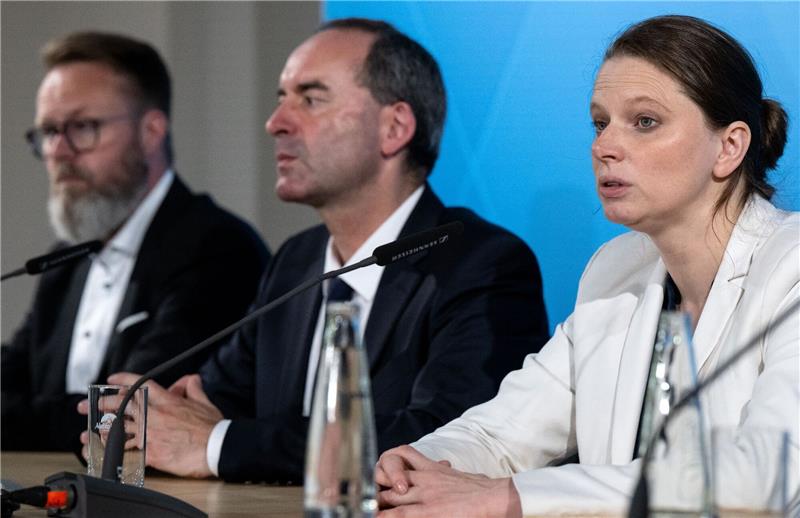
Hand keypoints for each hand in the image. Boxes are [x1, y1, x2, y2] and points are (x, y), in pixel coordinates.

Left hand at [79, 372, 221, 477]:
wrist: (216, 448)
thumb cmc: (212, 428)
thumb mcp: (205, 402)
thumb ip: (194, 389)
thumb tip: (191, 379)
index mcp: (168, 401)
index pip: (141, 384)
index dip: (123, 380)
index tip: (110, 380)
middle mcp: (156, 415)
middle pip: (122, 405)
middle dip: (101, 404)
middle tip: (86, 406)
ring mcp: (151, 433)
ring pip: (120, 428)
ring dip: (101, 429)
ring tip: (88, 431)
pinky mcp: (151, 452)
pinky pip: (127, 450)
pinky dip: (113, 450)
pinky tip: (103, 450)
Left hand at [375, 445, 521, 517]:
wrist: (494, 496)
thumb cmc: (483, 489)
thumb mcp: (461, 475)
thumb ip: (445, 471)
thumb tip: (446, 467)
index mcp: (432, 468)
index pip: (404, 455)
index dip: (388, 465)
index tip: (379, 475)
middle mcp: (424, 478)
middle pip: (389, 474)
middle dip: (376, 484)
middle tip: (366, 492)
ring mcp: (424, 494)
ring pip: (388, 495)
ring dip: (376, 502)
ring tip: (365, 507)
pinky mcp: (428, 511)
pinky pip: (399, 514)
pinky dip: (386, 516)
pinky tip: (374, 516)